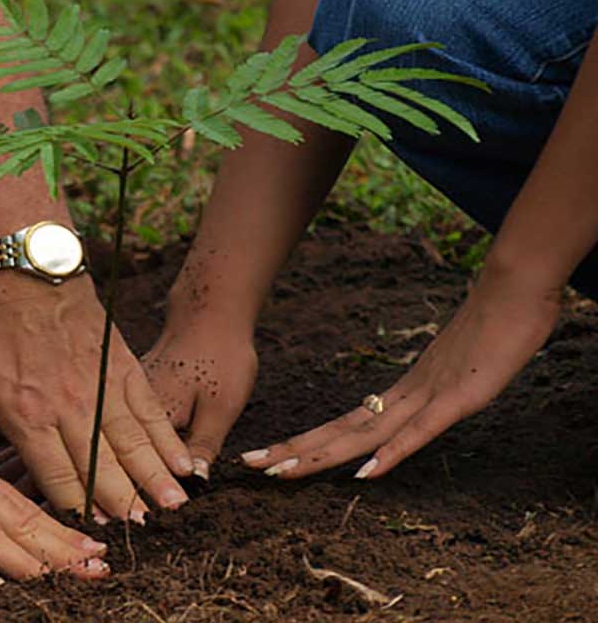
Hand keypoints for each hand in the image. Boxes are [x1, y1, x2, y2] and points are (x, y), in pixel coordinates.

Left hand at [0, 318, 257, 517]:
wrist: (20, 266)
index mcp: (25, 415)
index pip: (55, 476)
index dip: (74, 509)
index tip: (90, 534)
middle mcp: (68, 405)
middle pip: (101, 466)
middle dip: (121, 503)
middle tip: (142, 533)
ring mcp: (100, 383)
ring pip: (132, 441)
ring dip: (153, 477)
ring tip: (173, 507)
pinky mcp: (120, 362)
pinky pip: (148, 406)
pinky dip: (166, 435)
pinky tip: (181, 461)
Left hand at [241, 264, 560, 479]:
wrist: (516, 290)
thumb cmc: (492, 328)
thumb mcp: (456, 372)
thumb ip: (432, 395)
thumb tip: (408, 410)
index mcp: (402, 393)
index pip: (343, 424)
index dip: (306, 443)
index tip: (269, 456)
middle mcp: (405, 395)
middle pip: (340, 430)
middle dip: (293, 450)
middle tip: (248, 464)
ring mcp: (429, 396)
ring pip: (363, 433)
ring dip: (321, 455)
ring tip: (280, 472)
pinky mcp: (457, 399)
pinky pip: (418, 431)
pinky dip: (389, 453)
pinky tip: (363, 473)